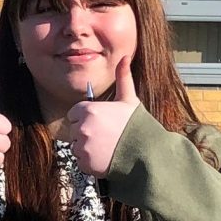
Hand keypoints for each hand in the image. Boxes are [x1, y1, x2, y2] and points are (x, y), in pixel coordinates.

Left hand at [64, 59, 139, 176]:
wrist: (146, 153)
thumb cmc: (137, 125)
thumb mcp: (129, 99)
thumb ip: (123, 77)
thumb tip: (125, 57)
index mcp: (89, 110)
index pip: (74, 113)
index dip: (86, 117)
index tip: (101, 122)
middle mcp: (82, 128)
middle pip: (74, 130)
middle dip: (86, 133)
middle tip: (105, 136)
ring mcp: (82, 147)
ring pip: (76, 146)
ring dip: (87, 148)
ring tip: (106, 148)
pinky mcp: (85, 163)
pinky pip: (81, 161)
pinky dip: (90, 162)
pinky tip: (105, 158)